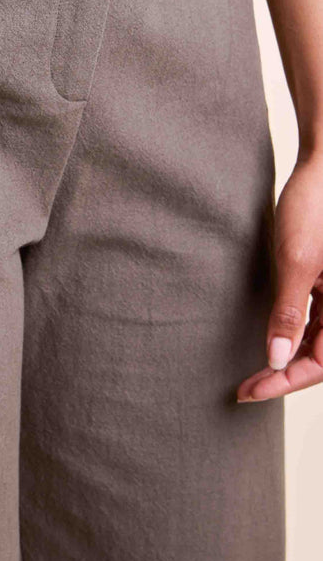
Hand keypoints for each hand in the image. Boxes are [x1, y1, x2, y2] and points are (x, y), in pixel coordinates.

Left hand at [237, 151, 322, 402]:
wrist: (320, 169)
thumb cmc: (313, 208)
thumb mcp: (297, 261)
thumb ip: (290, 311)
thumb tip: (277, 359)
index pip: (322, 363)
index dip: (287, 382)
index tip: (251, 391)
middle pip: (321, 356)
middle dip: (285, 376)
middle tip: (245, 390)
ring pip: (317, 341)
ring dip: (288, 360)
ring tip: (254, 374)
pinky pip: (315, 321)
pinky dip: (292, 337)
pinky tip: (270, 344)